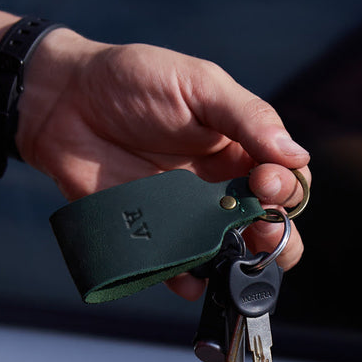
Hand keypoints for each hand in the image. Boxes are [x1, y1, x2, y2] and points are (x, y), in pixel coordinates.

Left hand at [19, 28, 309, 294]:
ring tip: (230, 255)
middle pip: (270, 228)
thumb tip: (296, 155)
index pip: (288, 182)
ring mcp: (187, 216)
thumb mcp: (199, 84)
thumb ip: (248, 117)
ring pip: (231, 255)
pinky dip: (188, 281)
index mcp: (241, 149)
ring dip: (241, 264)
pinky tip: (188, 277)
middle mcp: (221, 189)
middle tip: (260, 228)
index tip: (265, 181)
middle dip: (277, 238)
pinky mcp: (153, 235)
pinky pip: (178, 269)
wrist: (65, 102)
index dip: (287, 189)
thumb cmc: (133, 80)